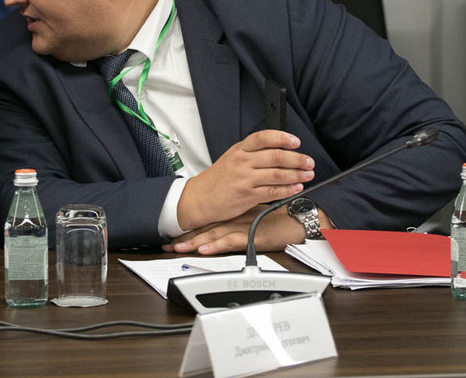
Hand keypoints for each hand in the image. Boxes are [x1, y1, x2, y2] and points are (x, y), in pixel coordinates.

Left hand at [163, 205, 331, 254]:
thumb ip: (238, 220)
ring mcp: (241, 227)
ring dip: (194, 243)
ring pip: (213, 235)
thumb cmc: (279, 218)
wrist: (298, 219)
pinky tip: (204, 250)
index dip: (188, 229)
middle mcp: (234, 219)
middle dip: (184, 237)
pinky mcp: (252, 237)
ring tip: (177, 248)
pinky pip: (230, 242)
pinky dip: (216, 246)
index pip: (206, 221)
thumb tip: (223, 228)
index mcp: (233, 215)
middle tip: (166, 244)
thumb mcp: (253, 216)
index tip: (171, 235)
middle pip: (204, 229)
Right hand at [177, 130, 314, 230]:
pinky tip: (296, 188)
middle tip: (308, 162)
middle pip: (276, 156)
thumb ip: (252, 154)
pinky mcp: (247, 196)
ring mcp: (245, 179)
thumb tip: (280, 150)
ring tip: (307, 174)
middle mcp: (242, 162)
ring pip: (278, 174)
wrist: (200, 198)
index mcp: (239, 150)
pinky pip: (273, 192)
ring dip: (297, 175)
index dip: (282, 138)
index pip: (263, 138)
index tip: (296, 141)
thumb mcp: (231, 158)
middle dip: (297, 159)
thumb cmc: (217, 179)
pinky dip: (288, 190)